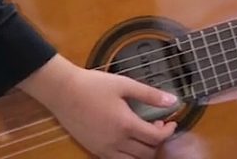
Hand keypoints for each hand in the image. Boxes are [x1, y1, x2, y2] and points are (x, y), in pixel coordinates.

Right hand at [19, 54, 178, 157]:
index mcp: (126, 125)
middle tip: (157, 126)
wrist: (63, 91)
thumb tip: (173, 100)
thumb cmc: (94, 85)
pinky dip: (128, 155)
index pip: (156, 138)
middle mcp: (116, 142)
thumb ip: (150, 95)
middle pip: (147, 153)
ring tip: (144, 135)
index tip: (171, 122)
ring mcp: (103, 149)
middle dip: (158, 142)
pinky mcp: (94, 150)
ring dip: (144, 151)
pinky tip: (128, 140)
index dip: (168, 131)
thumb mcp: (125, 84)